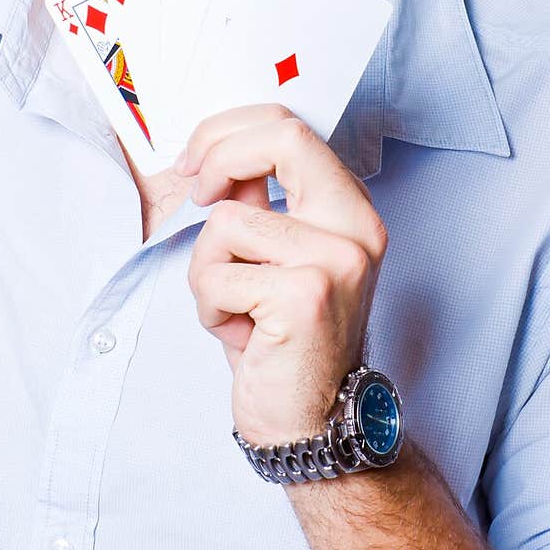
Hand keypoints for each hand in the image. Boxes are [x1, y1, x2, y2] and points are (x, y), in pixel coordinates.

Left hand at [177, 104, 388, 446]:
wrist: (309, 423)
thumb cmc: (283, 341)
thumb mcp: (271, 257)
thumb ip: (258, 199)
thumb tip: (217, 152)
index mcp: (350, 210)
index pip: (293, 127)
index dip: (231, 131)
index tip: (197, 163)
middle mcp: (356, 227)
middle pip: (281, 136)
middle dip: (217, 152)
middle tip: (192, 186)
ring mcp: (337, 259)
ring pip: (227, 219)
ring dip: (207, 270)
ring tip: (234, 309)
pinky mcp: (306, 293)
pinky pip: (219, 274)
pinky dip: (211, 307)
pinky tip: (241, 335)